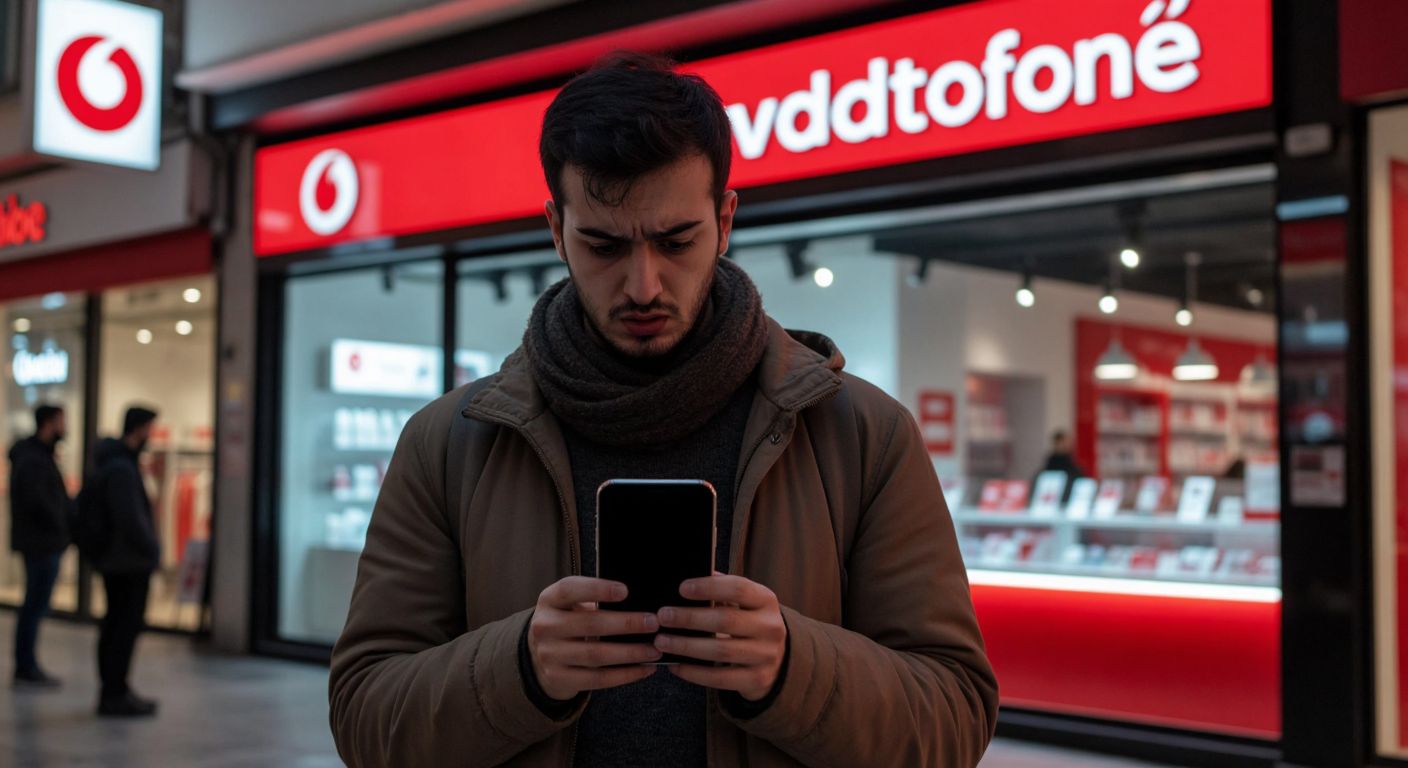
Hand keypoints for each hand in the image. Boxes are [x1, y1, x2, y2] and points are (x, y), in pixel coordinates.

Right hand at [528, 576, 661, 700]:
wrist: (540, 656)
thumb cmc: (568, 621)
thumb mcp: (571, 605)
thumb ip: (595, 600)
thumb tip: (639, 603)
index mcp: (549, 600)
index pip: (570, 589)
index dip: (597, 589)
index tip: (625, 591)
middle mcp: (545, 626)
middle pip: (589, 624)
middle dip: (625, 624)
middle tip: (653, 623)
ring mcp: (549, 655)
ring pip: (595, 655)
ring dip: (630, 653)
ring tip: (655, 650)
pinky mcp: (559, 679)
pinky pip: (597, 679)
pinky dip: (625, 675)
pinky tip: (645, 669)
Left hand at [655, 574, 787, 700]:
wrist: (775, 658)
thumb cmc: (747, 622)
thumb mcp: (743, 603)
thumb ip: (720, 590)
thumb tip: (684, 582)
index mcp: (766, 600)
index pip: (738, 588)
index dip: (709, 587)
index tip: (682, 589)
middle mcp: (771, 627)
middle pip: (726, 620)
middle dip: (690, 618)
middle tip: (663, 616)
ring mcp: (766, 655)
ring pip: (721, 651)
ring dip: (686, 646)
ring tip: (662, 641)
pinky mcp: (757, 680)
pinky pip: (720, 678)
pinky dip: (694, 672)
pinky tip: (675, 666)